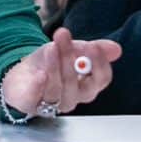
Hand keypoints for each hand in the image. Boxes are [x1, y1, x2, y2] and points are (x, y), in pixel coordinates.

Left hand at [0, 27, 121, 115]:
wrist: (24, 71)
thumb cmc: (52, 62)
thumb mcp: (72, 49)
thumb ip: (91, 49)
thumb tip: (116, 49)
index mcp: (87, 86)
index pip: (101, 80)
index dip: (100, 65)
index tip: (93, 46)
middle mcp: (72, 98)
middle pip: (78, 85)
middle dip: (70, 59)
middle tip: (63, 36)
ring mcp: (51, 105)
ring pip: (57, 90)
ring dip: (54, 66)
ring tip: (51, 47)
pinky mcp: (30, 104)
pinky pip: (35, 99)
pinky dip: (38, 87)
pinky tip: (40, 75)